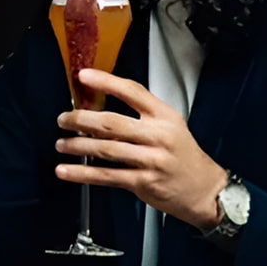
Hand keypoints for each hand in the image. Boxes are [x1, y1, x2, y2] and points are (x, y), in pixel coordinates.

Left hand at [55, 69, 229, 229]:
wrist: (205, 189)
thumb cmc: (183, 156)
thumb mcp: (171, 125)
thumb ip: (141, 115)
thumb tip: (100, 107)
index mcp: (164, 116)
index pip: (132, 91)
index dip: (105, 82)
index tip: (83, 76)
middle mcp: (158, 135)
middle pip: (111, 122)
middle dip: (81, 120)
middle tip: (63, 119)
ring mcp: (151, 159)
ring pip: (106, 149)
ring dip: (78, 146)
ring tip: (61, 144)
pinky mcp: (143, 182)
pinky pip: (107, 176)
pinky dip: (82, 174)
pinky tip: (66, 170)